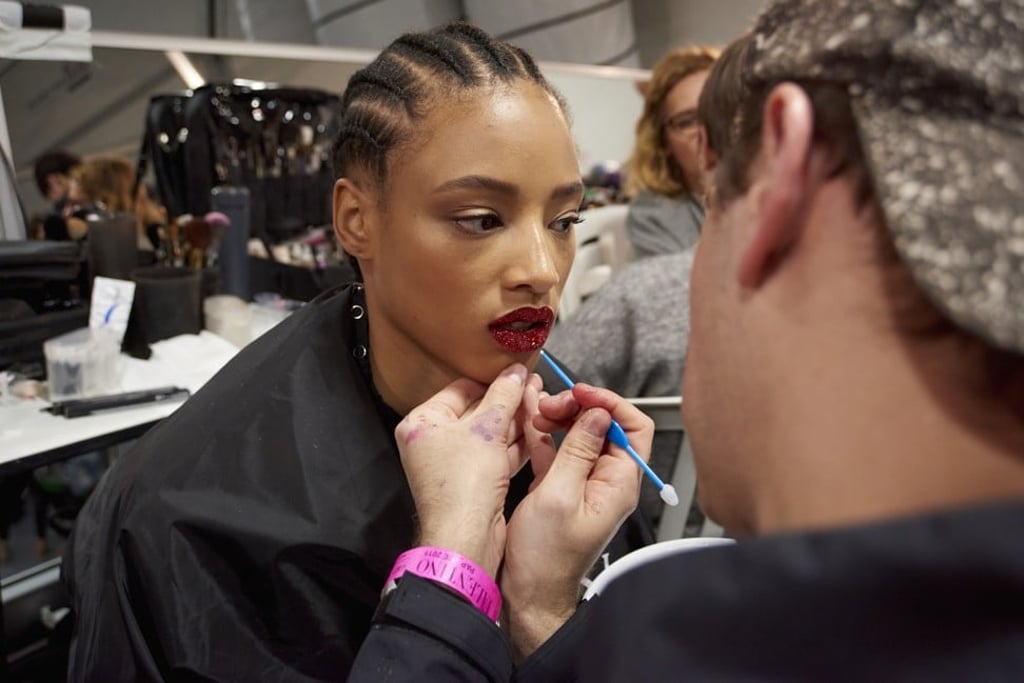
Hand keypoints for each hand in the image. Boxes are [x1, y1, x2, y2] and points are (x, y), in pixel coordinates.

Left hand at [394, 363, 529, 577]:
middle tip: (534, 387)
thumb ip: (504, 396)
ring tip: (541, 405)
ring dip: (516, 422)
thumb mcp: (487, 429)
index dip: (491, 381)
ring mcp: (453, 464)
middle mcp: (433, 442)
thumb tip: (515, 372)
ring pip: (489, 434)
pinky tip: (537, 431)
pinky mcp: (473, 482)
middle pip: (476, 411)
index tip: (517, 373)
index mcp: (422, 423)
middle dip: (508, 402)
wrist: (467, 538)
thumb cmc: (463, 486)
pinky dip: (515, 445)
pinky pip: (495, 455)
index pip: (460, 389)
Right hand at [501, 383, 652, 658]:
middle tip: (550, 405)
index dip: (608, 404)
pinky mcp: (561, 486)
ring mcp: (584, 482)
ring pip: (579, 433)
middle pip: (604, 425)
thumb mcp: (558, 496)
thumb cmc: (545, 557)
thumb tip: (597, 414)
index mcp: (618, 483)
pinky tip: (528, 421)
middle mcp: (606, 480)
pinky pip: (558, 449)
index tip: (580, 393)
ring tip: (535, 413)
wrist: (530, 593)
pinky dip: (544, 433)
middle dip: (578, 407)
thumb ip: (577, 451)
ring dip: (558, 417)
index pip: (633, 427)